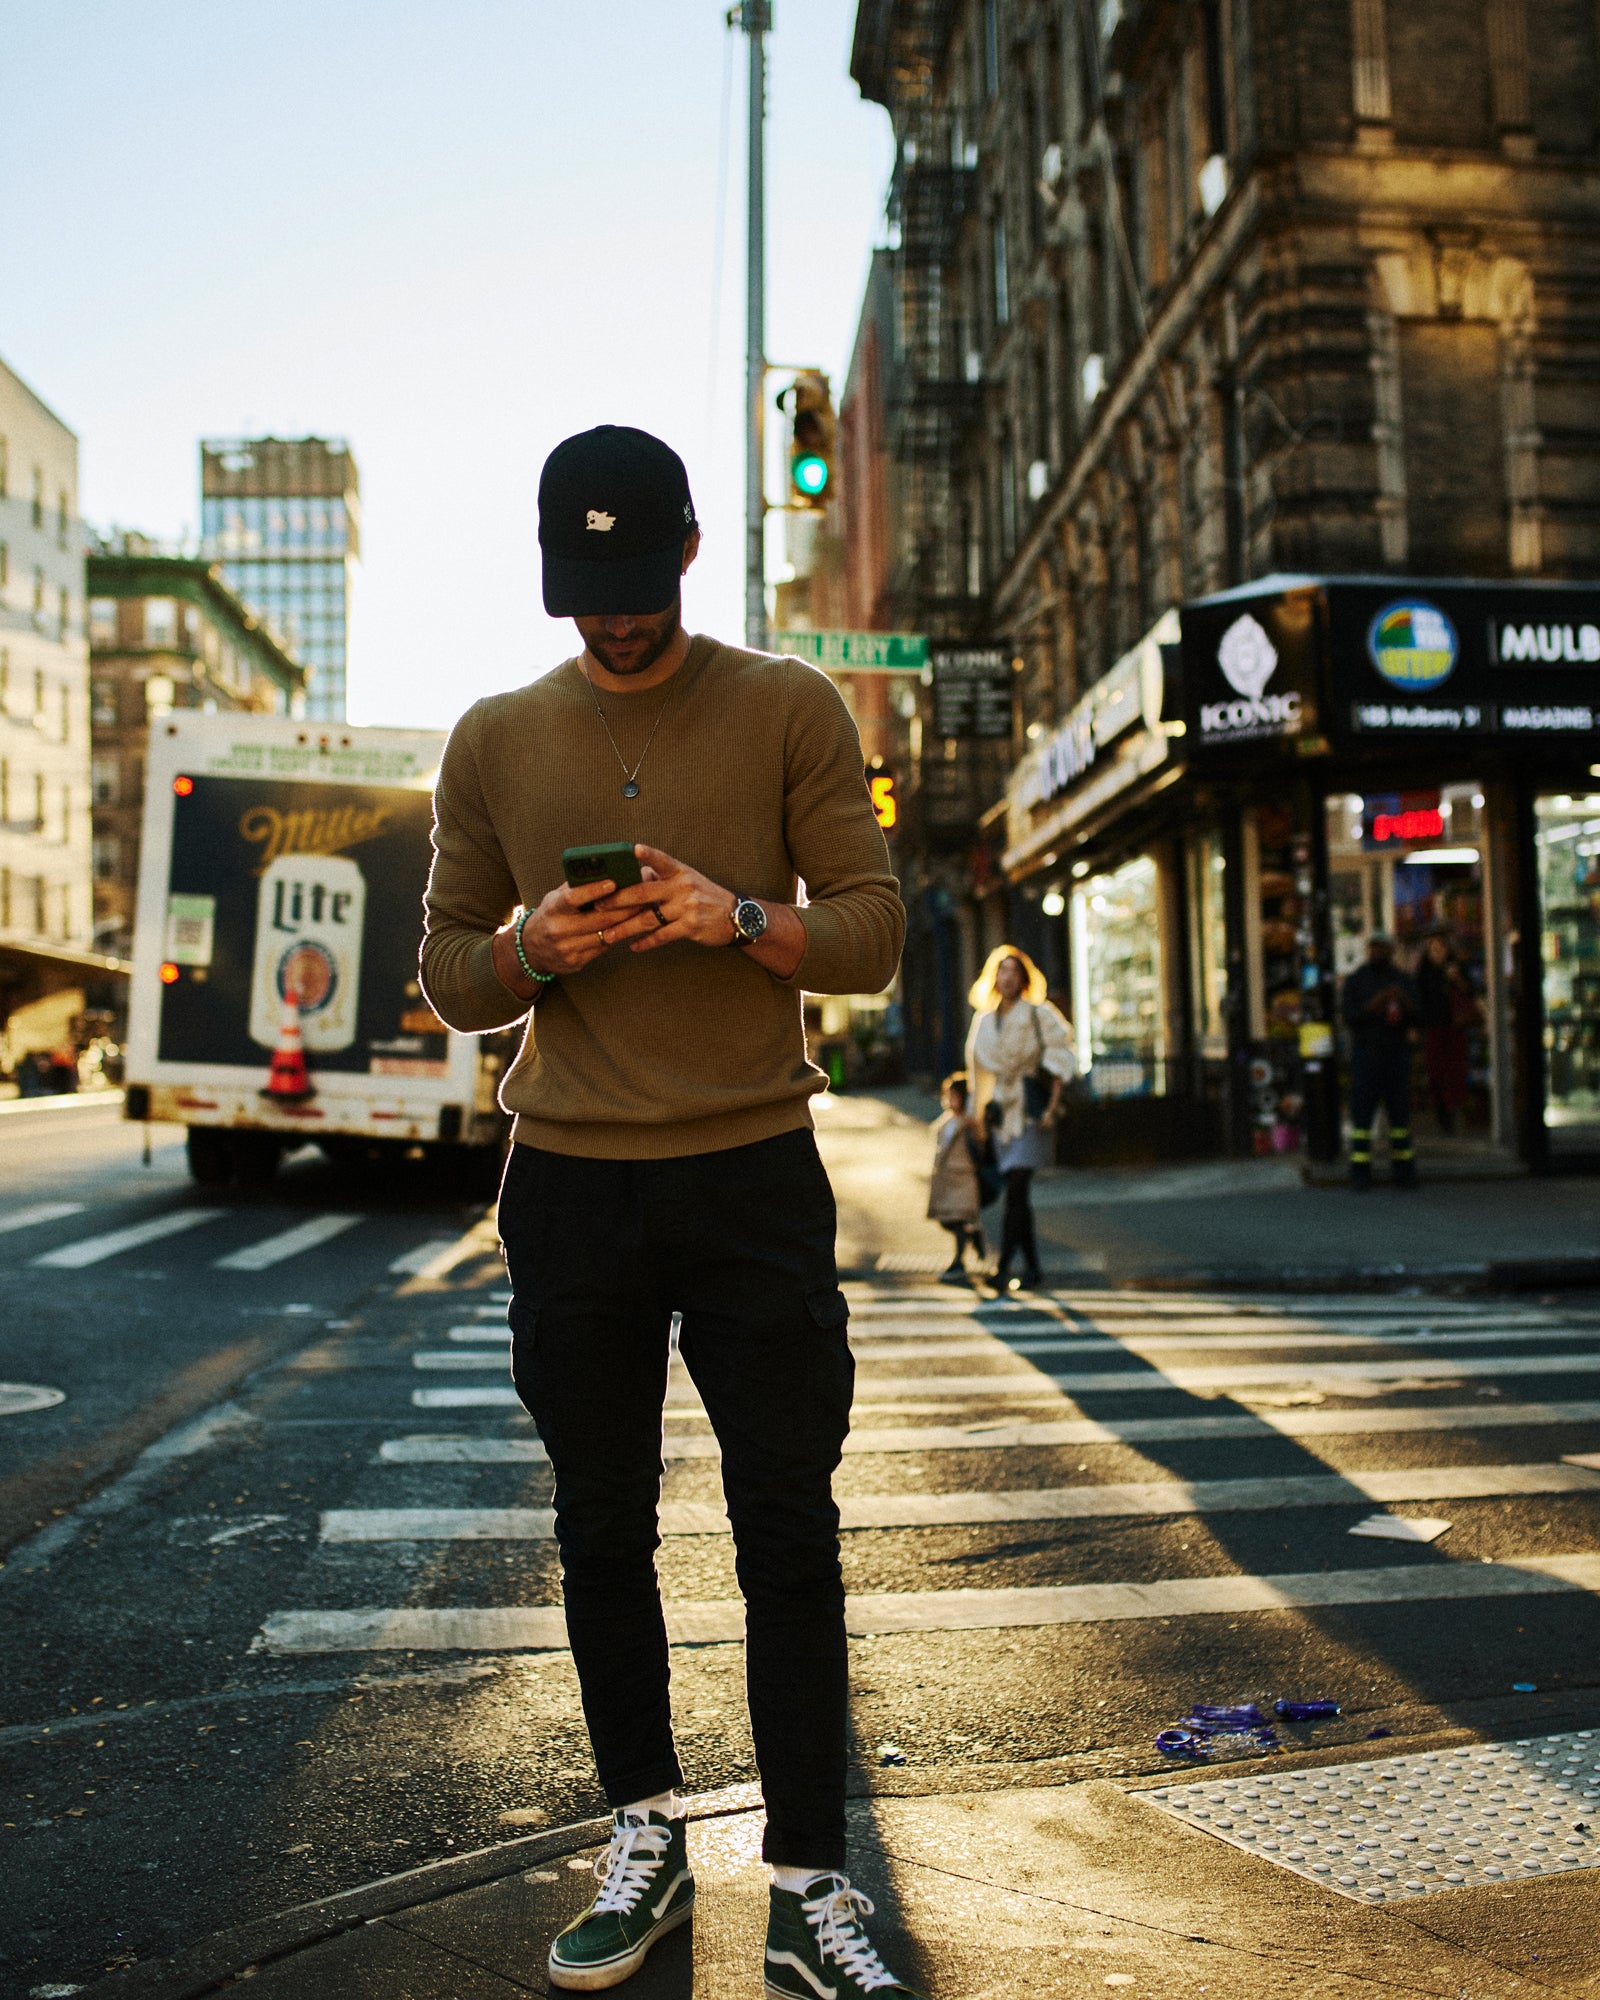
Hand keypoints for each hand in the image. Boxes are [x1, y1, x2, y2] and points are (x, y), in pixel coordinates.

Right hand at [490, 876, 630, 995]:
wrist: (530, 948)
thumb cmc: (550, 915)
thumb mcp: (555, 898)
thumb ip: (575, 886)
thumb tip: (602, 869)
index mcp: (553, 908)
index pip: (574, 897)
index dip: (594, 890)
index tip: (613, 882)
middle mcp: (559, 929)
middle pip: (598, 919)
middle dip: (623, 908)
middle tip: (642, 898)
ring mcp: (567, 948)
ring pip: (604, 935)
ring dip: (625, 924)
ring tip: (641, 912)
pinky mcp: (576, 962)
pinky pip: (602, 949)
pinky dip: (616, 937)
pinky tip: (627, 929)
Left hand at [598, 844, 739, 952]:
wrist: (735, 916)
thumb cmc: (705, 895)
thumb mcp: (687, 880)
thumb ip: (662, 878)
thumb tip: (634, 875)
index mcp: (680, 872)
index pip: (662, 860)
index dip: (648, 854)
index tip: (634, 848)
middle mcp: (683, 887)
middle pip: (644, 893)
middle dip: (618, 900)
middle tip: (598, 905)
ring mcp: (687, 907)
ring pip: (649, 918)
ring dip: (626, 928)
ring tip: (608, 935)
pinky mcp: (691, 927)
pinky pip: (662, 935)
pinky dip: (646, 942)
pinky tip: (634, 946)